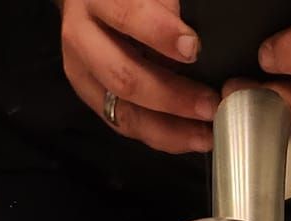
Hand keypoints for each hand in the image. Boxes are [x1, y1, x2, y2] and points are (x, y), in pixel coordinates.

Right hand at [60, 0, 217, 153]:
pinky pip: (127, 125)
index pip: (126, 17)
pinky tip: (189, 137)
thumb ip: (165, 6)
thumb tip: (189, 42)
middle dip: (171, 97)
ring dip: (170, 129)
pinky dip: (162, 135)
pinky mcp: (93, 99)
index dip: (160, 34)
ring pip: (125, 112)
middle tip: (208, 105)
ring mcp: (84, 74)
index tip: (193, 49)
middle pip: (123, 77)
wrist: (91, 4)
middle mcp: (82, 38)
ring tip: (204, 135)